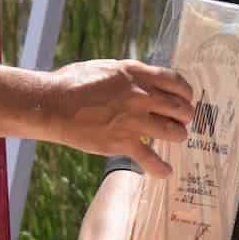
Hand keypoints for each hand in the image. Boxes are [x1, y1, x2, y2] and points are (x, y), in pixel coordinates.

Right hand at [47, 61, 191, 175]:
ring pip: (173, 132)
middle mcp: (140, 96)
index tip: (186, 99)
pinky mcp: (122, 142)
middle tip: (182, 120)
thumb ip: (129, 76)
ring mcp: (133, 120)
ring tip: (176, 138)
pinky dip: (160, 168)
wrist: (52, 104)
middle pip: (179, 108)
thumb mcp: (106, 68)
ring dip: (178, 136)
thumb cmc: (72, 83)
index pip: (176, 82)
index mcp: (136, 74)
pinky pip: (151, 159)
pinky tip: (165, 171)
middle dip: (185, 116)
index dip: (186, 93)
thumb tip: (143, 81)